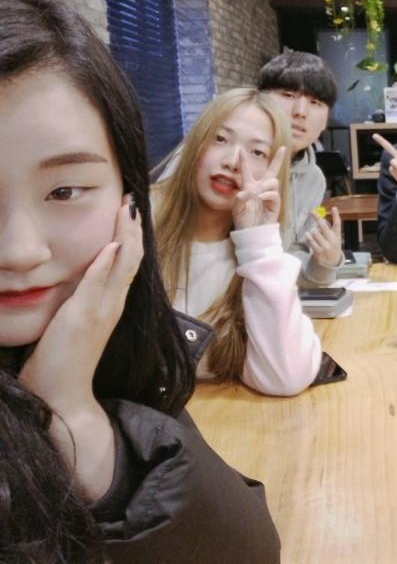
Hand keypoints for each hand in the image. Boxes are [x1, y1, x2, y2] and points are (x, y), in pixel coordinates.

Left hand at [19, 195, 142, 498]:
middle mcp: (112, 305)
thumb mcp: (74, 323)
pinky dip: (108, 264)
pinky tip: (111, 246)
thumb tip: (88, 275)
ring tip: (128, 212)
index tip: (128, 212)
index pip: (126, 263)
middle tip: (131, 201)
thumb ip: (84, 300)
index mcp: (110, 305)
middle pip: (131, 260)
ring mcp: (101, 312)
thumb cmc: (63, 363)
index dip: (129, 237)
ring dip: (125, 237)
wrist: (63, 395)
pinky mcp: (84, 319)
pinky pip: (99, 286)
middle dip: (131, 229)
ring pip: (122, 267)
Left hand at [233, 146, 285, 229]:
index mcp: (249, 187)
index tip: (241, 149)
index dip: (244, 160)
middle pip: (272, 171)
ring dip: (265, 185)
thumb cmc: (243, 222)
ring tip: (258, 194)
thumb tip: (247, 192)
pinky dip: (267, 194)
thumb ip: (241, 199)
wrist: (252, 234)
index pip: (247, 171)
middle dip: (278, 159)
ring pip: (273, 181)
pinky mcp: (275, 204)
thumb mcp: (237, 209)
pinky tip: (261, 197)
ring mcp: (269, 196)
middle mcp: (260, 189)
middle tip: (283, 148)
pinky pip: (274, 194)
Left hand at [306, 206, 342, 267]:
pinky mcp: (318, 251)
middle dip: (317, 218)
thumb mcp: (334, 238)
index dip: (336, 215)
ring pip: (314, 232)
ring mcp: (325, 246)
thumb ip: (328, 230)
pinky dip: (308, 237)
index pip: (337, 224)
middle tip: (311, 212)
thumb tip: (318, 219)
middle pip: (324, 226)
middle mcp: (332, 240)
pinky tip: (308, 236)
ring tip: (313, 233)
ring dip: (312, 231)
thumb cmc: (331, 246)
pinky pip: (310, 240)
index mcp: (337, 236)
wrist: (331, 262)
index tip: (333, 207)